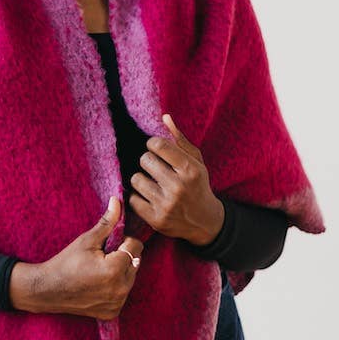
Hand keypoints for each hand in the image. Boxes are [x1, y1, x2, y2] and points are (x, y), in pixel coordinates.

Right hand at [9, 196, 143, 318]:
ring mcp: (117, 303)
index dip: (124, 240)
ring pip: (131, 278)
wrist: (47, 290)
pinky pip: (123, 294)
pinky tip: (98, 284)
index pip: (136, 246)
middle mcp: (120, 288)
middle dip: (123, 256)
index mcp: (115, 268)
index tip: (108, 243)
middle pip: (136, 262)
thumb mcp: (87, 240)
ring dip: (121, 271)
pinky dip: (115, 288)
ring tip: (99, 270)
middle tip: (102, 257)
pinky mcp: (112, 312)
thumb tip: (118, 201)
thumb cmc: (65, 262)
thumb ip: (107, 222)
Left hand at [127, 112, 224, 245]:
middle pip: (144, 160)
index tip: (156, 149)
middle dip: (148, 161)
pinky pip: (133, 199)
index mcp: (190, 170)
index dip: (153, 144)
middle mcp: (178, 187)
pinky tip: (148, 196)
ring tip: (151, 182)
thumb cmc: (198, 185)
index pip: (158, 145)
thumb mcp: (196, 162)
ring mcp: (166, 205)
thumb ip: (180, 140)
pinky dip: (138, 196)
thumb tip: (164, 117)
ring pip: (136, 179)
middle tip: (155, 168)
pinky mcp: (155, 219)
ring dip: (141, 179)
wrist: (205, 222)